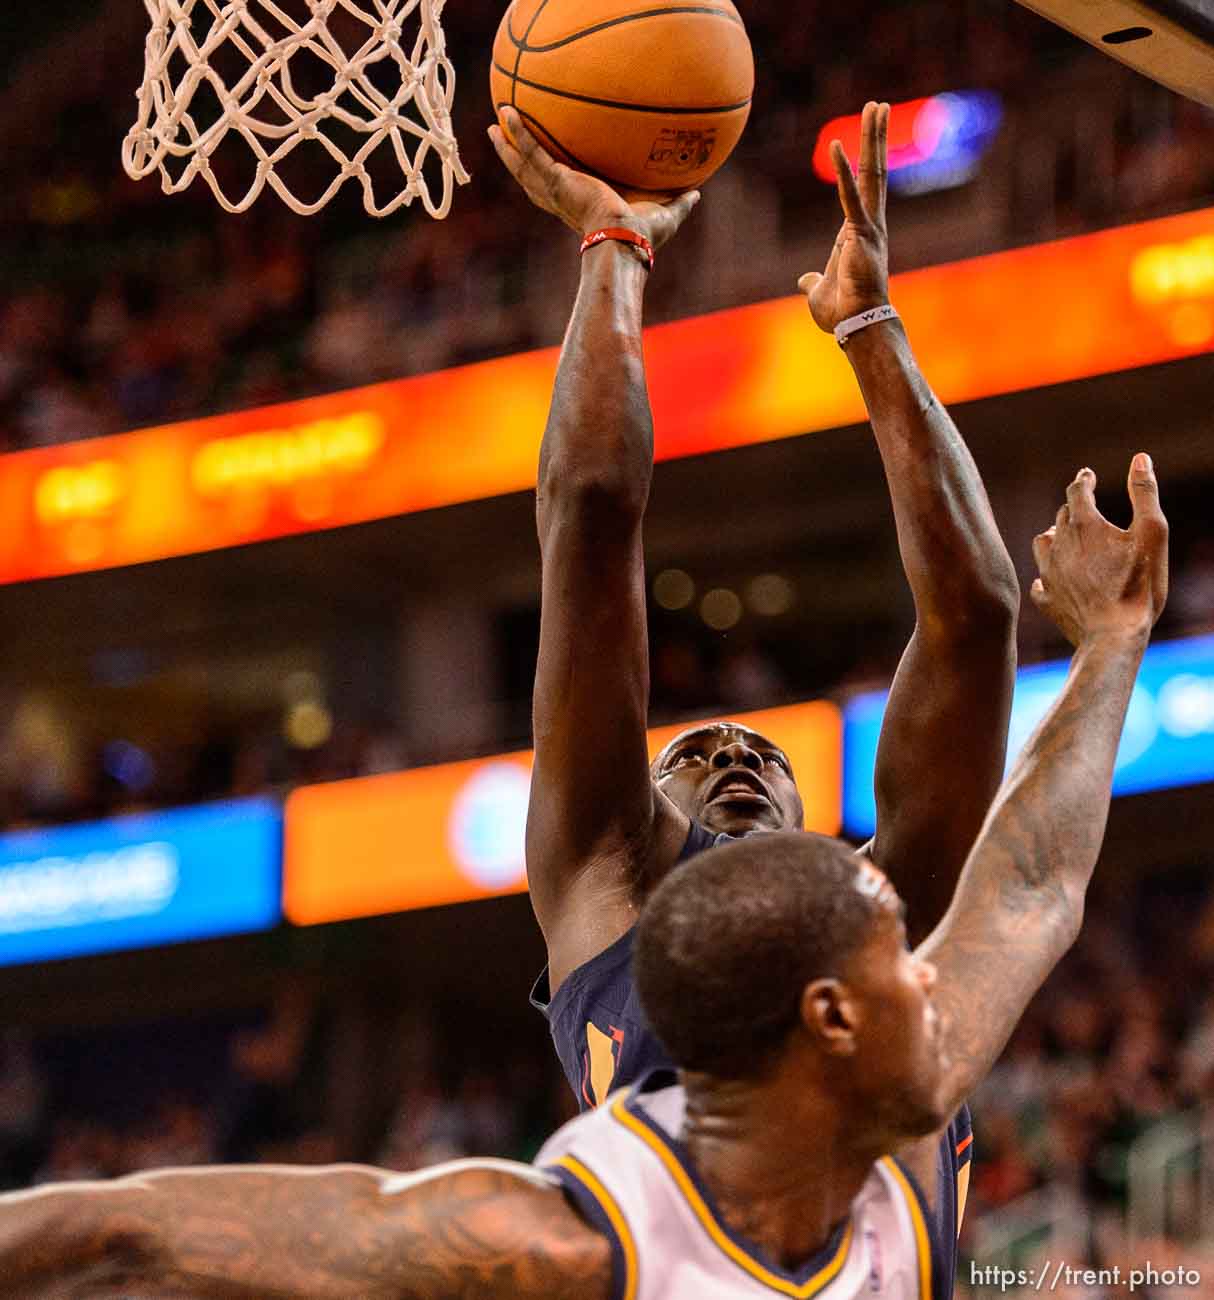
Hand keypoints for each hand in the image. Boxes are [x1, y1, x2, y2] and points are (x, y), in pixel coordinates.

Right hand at [488, 107, 699, 251]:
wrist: (625, 243)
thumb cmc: (642, 239)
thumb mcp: (665, 214)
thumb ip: (679, 201)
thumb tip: (698, 192)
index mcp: (580, 207)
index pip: (558, 191)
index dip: (548, 179)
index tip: (544, 166)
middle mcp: (562, 200)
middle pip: (531, 178)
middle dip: (517, 160)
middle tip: (504, 140)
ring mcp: (555, 191)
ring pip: (523, 166)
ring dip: (508, 147)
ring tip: (495, 126)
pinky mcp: (556, 181)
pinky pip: (533, 152)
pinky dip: (519, 133)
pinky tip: (507, 113)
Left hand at [798, 101, 890, 331]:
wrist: (855, 326)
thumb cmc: (842, 313)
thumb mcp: (819, 291)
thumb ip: (813, 281)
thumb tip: (804, 280)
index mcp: (860, 233)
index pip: (865, 188)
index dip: (865, 160)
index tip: (870, 134)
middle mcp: (870, 224)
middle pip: (876, 171)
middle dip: (876, 137)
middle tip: (880, 105)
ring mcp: (869, 226)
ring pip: (873, 174)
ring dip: (873, 138)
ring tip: (877, 106)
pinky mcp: (861, 234)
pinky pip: (850, 197)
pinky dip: (841, 171)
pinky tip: (835, 145)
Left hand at [1031, 455, 1168, 647]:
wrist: (1113, 634)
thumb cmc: (1139, 584)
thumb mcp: (1152, 533)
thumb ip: (1145, 493)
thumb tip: (1140, 458)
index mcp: (1084, 525)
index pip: (1077, 491)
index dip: (1083, 480)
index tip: (1087, 476)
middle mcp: (1059, 545)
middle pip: (1061, 516)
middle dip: (1073, 509)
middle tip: (1083, 507)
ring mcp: (1049, 573)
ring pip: (1043, 544)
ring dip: (1054, 536)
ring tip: (1064, 537)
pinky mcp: (1046, 599)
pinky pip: (1040, 581)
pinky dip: (1047, 575)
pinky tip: (1052, 578)